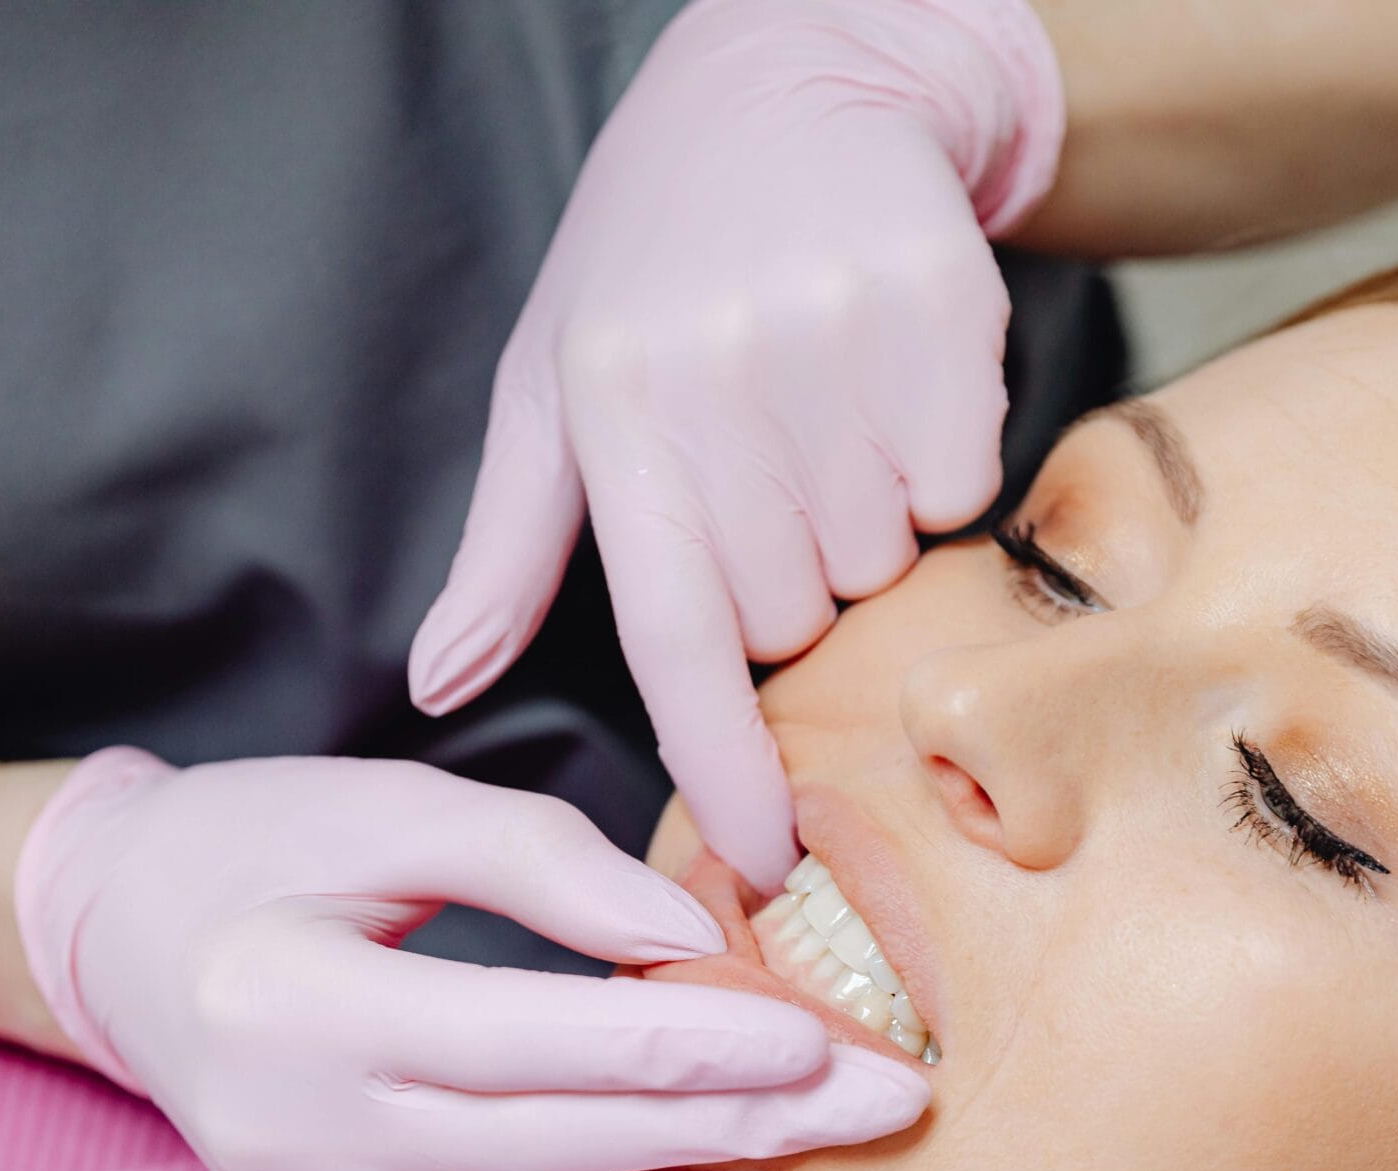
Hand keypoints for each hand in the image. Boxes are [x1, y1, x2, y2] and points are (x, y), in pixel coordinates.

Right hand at [14, 748, 928, 1170]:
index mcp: (295, 1000)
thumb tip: (694, 938)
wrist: (122, 941)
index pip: (521, 1039)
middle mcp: (295, 1135)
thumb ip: (539, 858)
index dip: (678, 1043)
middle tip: (879, 1109)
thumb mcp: (384, 806)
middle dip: (734, 1136)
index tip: (812, 1036)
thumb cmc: (264, 849)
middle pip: (548, 1153)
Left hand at [407, 0, 1063, 890]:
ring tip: (820, 418)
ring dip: (859, 529)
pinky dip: (934, 472)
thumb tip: (436, 684)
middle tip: (764, 475)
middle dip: (784, 587)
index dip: (722, 765)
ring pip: (880, 563)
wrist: (796, 85)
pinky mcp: (944, 316)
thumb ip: (504, 550)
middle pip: (792, 616)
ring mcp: (841, 343)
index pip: (675, 636)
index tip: (764, 858)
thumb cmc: (653, 261)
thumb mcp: (552, 385)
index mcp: (612, 407)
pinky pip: (961, 490)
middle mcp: (724, 378)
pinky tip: (885, 390)